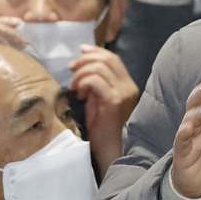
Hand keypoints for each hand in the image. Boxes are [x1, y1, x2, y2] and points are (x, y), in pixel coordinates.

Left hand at [69, 45, 138, 176]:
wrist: (110, 149)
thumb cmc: (103, 129)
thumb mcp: (98, 100)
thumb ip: (96, 84)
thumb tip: (84, 65)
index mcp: (128, 86)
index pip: (114, 59)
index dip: (96, 51)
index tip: (81, 51)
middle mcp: (129, 87)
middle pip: (107, 59)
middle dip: (85, 59)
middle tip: (71, 69)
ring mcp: (123, 93)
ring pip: (99, 67)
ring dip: (81, 74)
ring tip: (74, 88)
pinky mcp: (114, 100)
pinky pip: (95, 80)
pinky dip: (83, 83)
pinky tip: (80, 95)